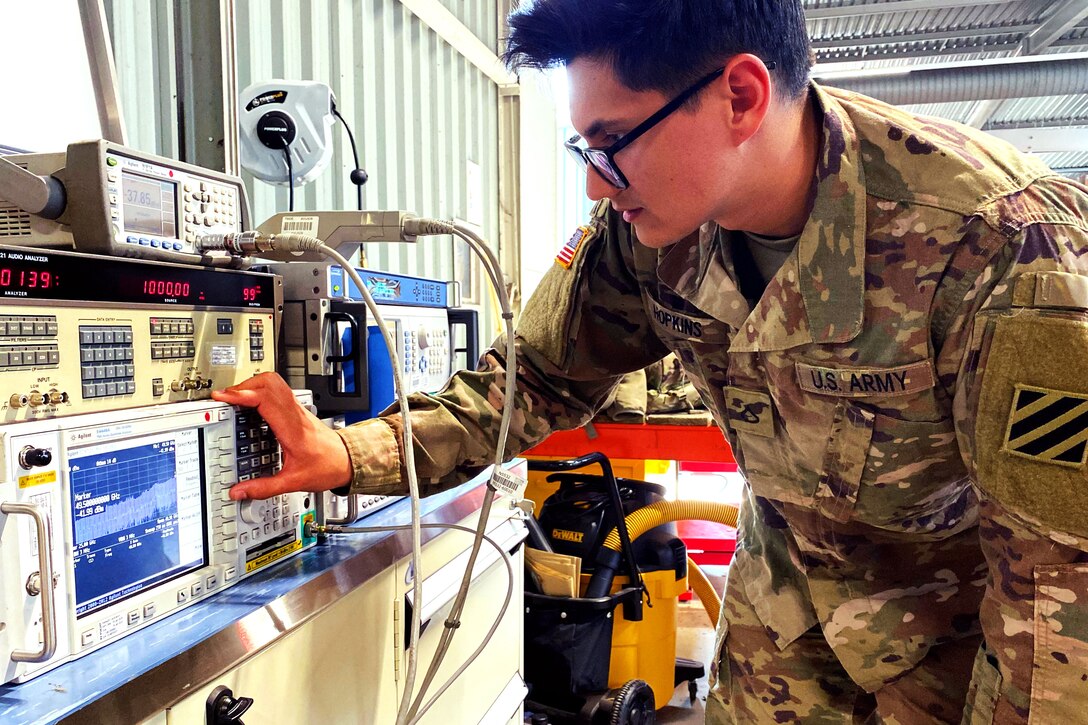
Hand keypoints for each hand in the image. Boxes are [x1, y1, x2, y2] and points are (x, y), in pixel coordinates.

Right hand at [211, 372, 352, 500]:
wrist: (348, 461)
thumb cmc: (328, 467)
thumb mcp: (294, 482)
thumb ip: (265, 488)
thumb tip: (239, 491)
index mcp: (292, 428)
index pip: (265, 399)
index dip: (241, 394)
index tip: (223, 397)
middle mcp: (295, 414)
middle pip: (269, 382)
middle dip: (243, 386)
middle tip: (226, 398)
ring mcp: (297, 409)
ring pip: (275, 382)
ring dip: (253, 385)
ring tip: (236, 398)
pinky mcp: (297, 411)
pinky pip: (278, 391)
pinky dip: (262, 392)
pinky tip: (253, 405)